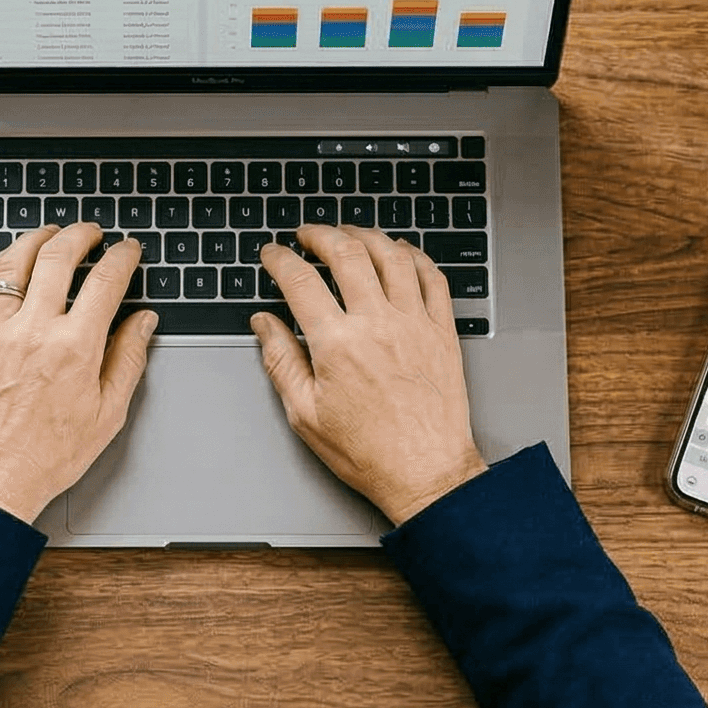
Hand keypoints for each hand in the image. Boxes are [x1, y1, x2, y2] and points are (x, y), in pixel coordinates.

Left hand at [0, 224, 157, 522]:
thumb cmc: (49, 455)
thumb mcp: (107, 413)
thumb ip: (129, 360)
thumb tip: (143, 322)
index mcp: (75, 349)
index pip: (106, 282)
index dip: (122, 257)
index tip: (128, 251)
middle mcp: (35, 332)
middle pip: (59, 258)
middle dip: (81, 235)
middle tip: (91, 233)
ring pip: (14, 263)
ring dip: (36, 239)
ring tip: (50, 233)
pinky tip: (6, 261)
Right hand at [252, 224, 485, 524]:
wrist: (425, 473)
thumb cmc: (368, 452)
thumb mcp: (305, 413)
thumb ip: (281, 360)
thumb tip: (264, 324)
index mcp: (337, 344)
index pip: (300, 281)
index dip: (280, 259)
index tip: (273, 254)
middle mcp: (377, 324)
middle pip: (346, 253)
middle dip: (320, 235)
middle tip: (307, 235)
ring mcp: (414, 324)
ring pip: (391, 256)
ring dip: (366, 236)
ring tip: (349, 234)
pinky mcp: (442, 332)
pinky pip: (432, 277)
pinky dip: (414, 256)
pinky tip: (401, 253)